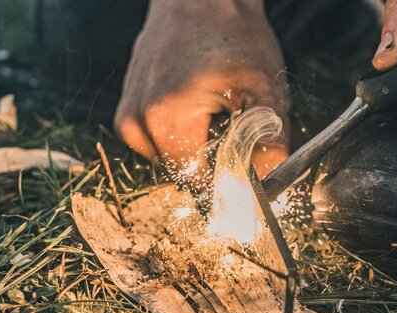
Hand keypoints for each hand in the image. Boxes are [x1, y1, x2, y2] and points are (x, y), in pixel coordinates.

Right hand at [115, 0, 289, 178]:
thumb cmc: (233, 36)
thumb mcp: (265, 90)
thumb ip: (269, 145)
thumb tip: (269, 192)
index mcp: (165, 120)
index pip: (199, 186)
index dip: (228, 182)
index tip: (247, 165)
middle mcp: (136, 123)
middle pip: (186, 176)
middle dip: (215, 162)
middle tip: (234, 124)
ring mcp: (128, 118)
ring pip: (174, 162)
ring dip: (200, 148)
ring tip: (216, 109)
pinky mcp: (128, 112)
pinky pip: (162, 144)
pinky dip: (184, 135)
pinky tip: (198, 106)